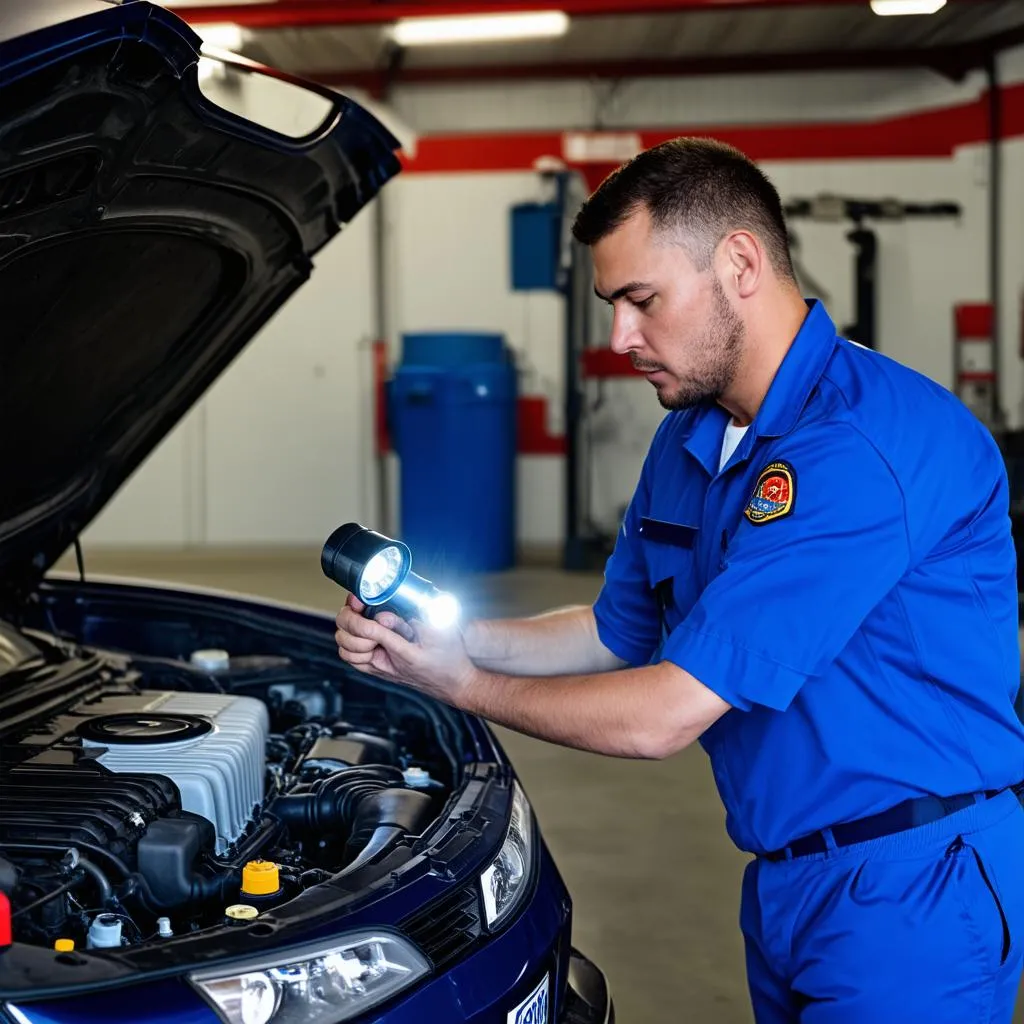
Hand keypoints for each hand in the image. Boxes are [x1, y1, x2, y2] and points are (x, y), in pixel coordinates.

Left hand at [335, 594, 479, 707]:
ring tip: (361, 618)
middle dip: (349, 619)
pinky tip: (363, 631)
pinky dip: (350, 643)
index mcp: (401, 652)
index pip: (366, 630)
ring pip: (345, 650)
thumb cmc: (451, 659)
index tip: (361, 599)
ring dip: (348, 631)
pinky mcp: (378, 669)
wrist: (455, 684)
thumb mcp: (443, 633)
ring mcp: (379, 668)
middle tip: (360, 605)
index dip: (358, 612)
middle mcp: (385, 663)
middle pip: (346, 640)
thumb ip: (417, 620)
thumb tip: (388, 614)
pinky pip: (352, 658)